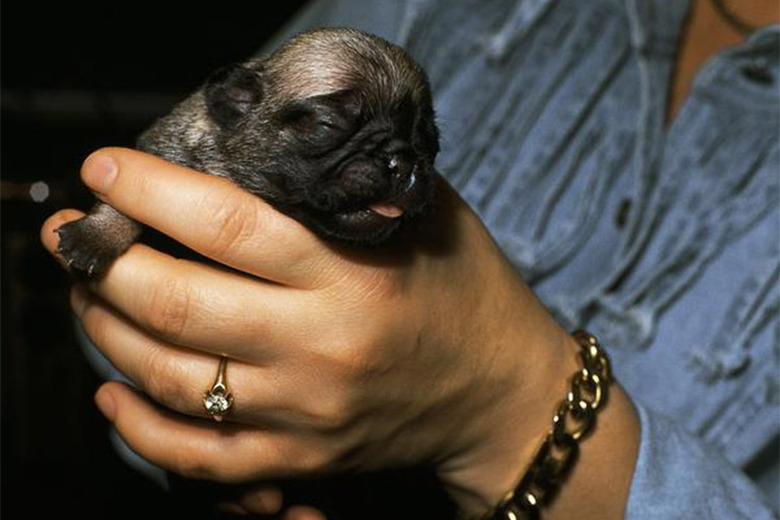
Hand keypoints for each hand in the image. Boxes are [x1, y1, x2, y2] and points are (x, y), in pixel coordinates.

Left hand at [42, 148, 637, 518]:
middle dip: (105, 264)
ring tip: (87, 296)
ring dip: (107, 333)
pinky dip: (139, 427)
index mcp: (350, 276)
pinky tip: (112, 390)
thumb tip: (268, 147)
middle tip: (78, 234)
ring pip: (174, 379)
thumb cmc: (464, 290)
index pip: (227, 226)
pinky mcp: (302, 458)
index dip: (151, 191)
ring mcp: (307, 412)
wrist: (501, 392)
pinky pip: (199, 457)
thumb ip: (350, 184)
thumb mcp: (423, 216)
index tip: (106, 168)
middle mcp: (322, 348)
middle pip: (180, 305)